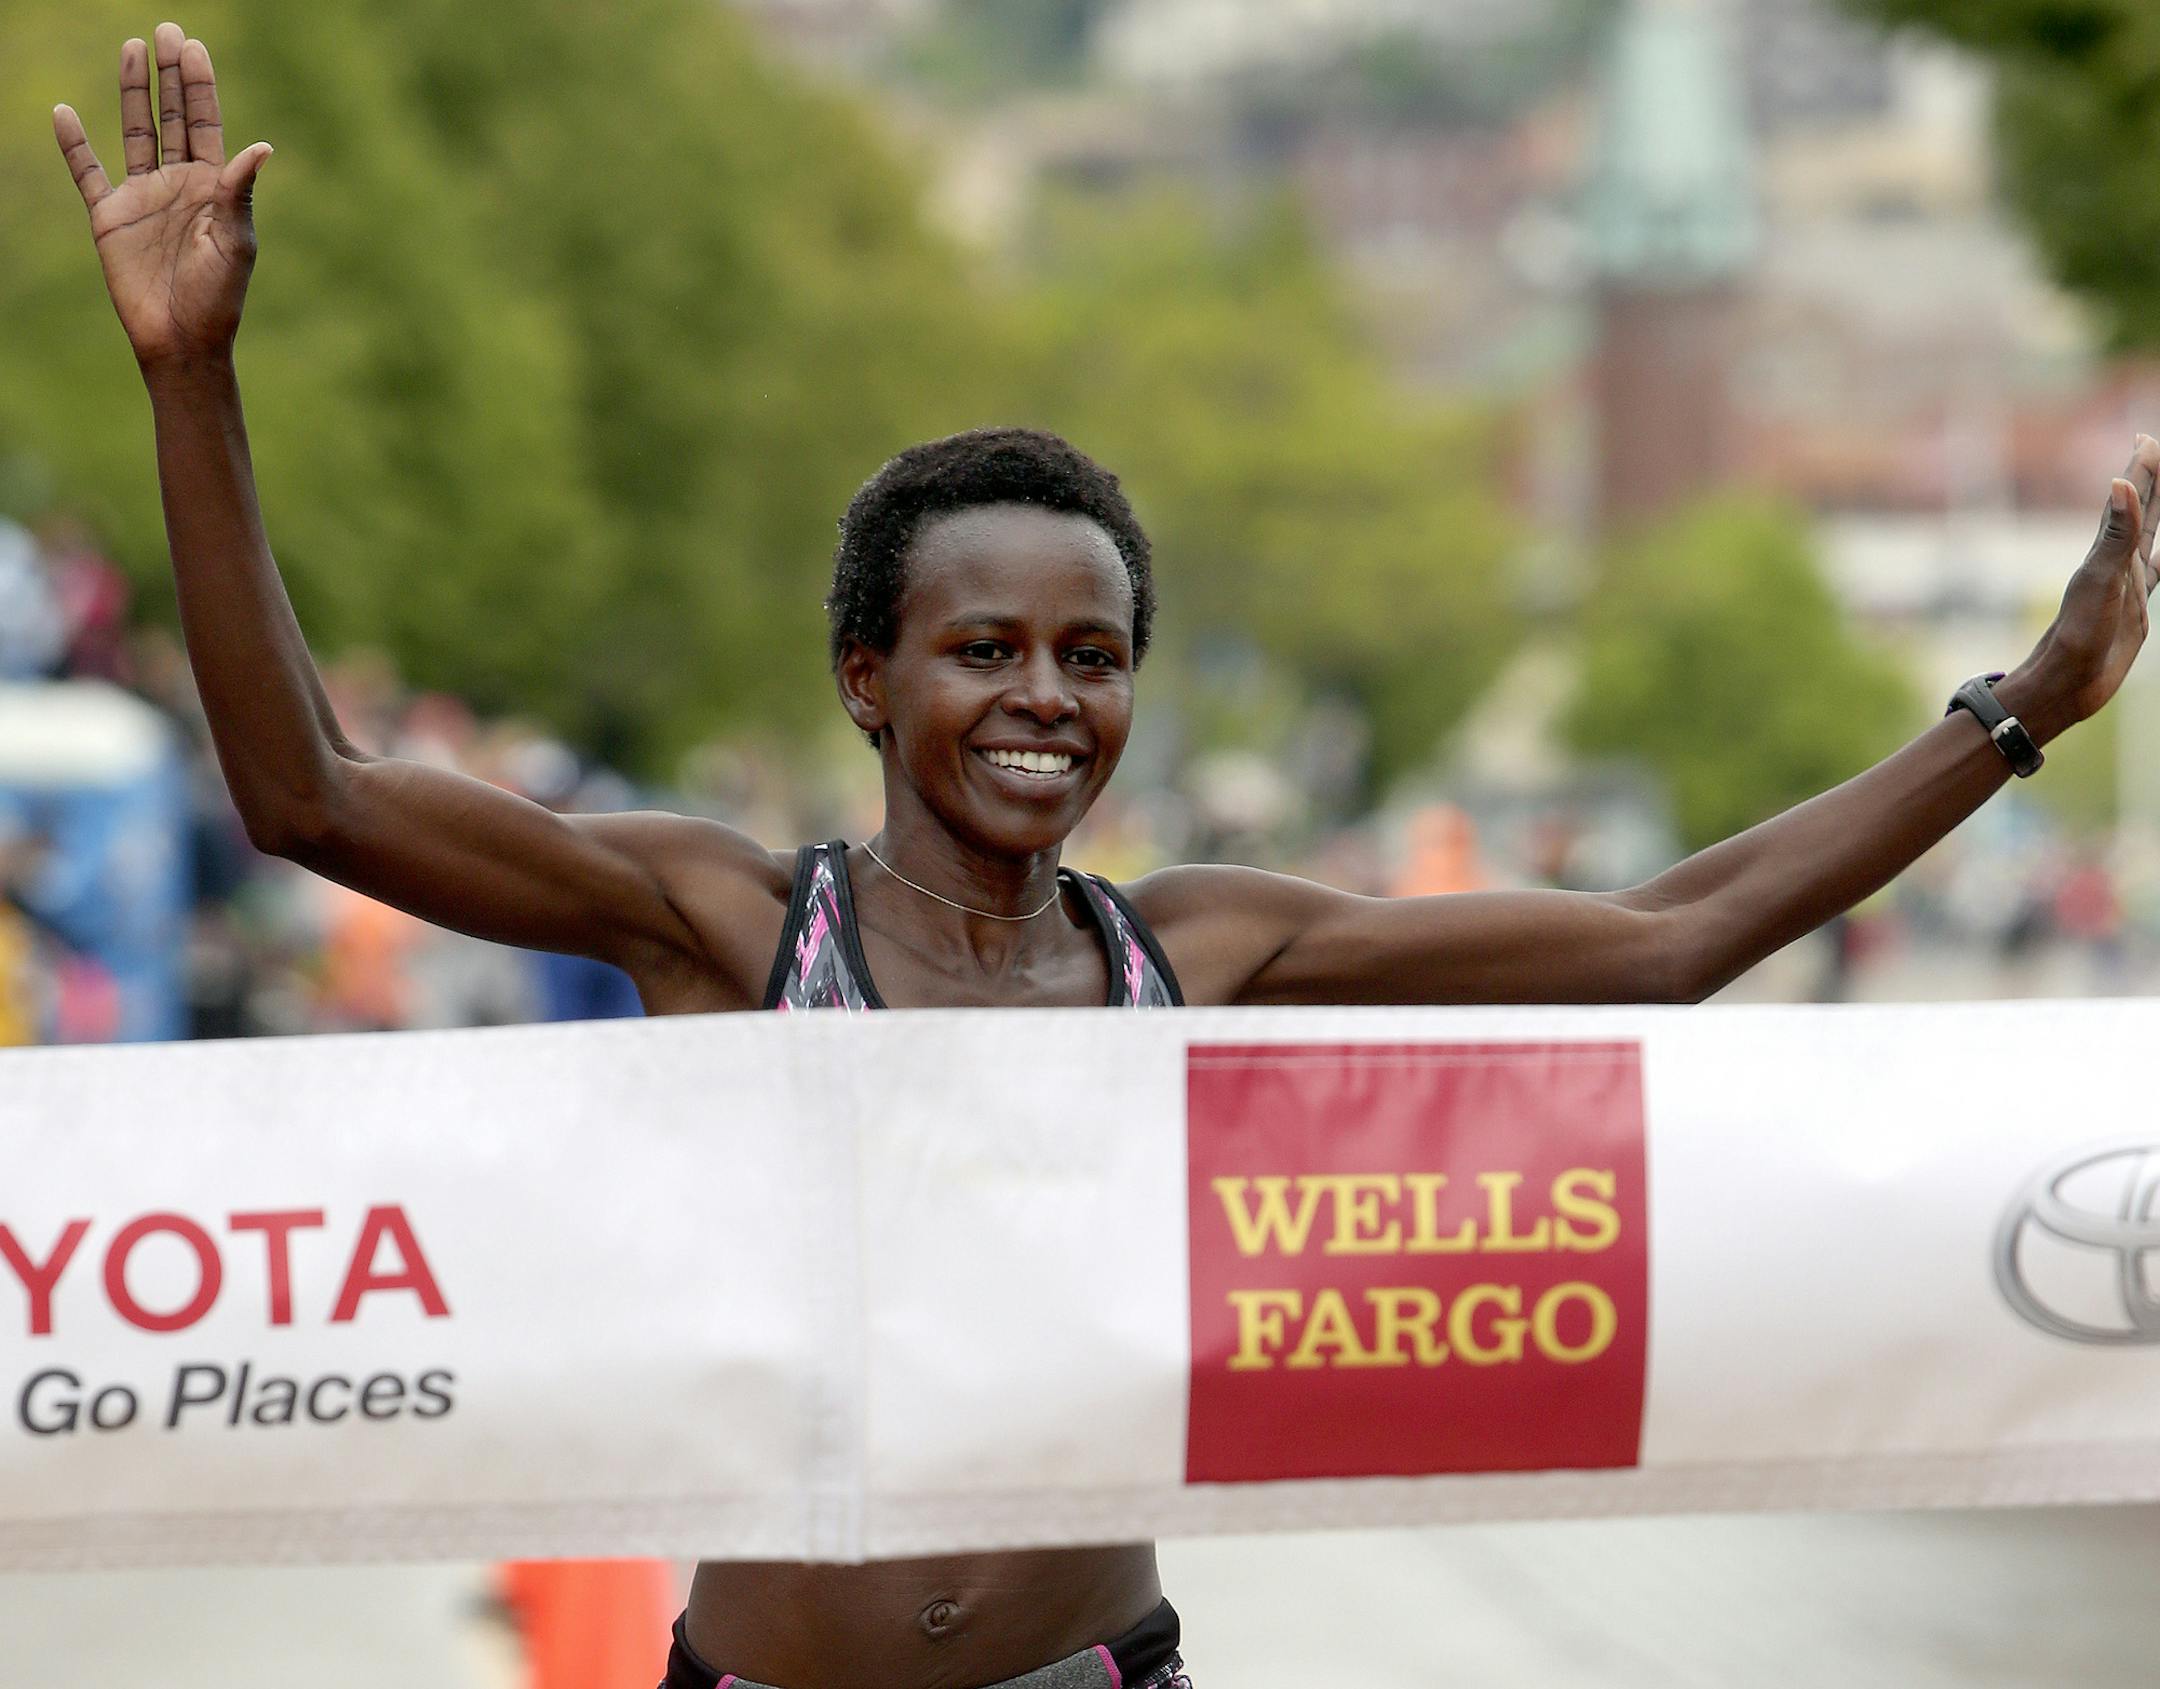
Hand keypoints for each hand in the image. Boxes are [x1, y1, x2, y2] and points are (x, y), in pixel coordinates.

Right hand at [52, 23, 272, 370]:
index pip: (207, 125)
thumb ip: (239, 194)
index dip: (200, 86)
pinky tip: (64, 113)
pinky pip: (87, 172)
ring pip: (136, 132)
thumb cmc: (218, 298)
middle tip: (166, 29)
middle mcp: (179, 185)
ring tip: (131, 48)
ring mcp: (144, 197)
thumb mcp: (236, 244)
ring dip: (132, 92)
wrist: (181, 339)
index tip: (193, 47)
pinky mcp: (110, 217)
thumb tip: (261, 148)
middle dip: (170, 75)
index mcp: (214, 189)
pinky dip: (73, 144)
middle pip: (174, 117)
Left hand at [2017, 435, 2159, 730]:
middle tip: (2152, 446)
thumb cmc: (2079, 634)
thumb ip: (2116, 534)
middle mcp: (2117, 561)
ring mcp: (2126, 583)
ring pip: (2148, 535)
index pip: (2129, 498)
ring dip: (2156, 510)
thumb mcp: (2100, 580)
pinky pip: (2157, 570)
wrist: (2067, 681)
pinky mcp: (2134, 607)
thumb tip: (2120, 483)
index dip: (2141, 468)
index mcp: (2108, 550)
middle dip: (2149, 478)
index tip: (2146, 438)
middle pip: (2140, 510)